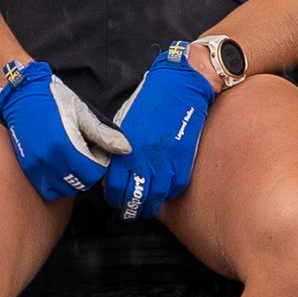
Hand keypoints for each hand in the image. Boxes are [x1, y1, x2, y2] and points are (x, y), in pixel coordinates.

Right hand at [0, 59, 129, 200]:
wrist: (23, 94)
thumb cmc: (54, 100)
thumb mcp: (83, 113)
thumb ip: (103, 135)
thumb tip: (125, 149)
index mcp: (65, 147)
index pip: (93, 172)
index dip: (100, 162)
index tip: (97, 149)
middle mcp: (49, 161)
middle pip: (80, 183)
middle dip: (88, 171)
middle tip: (86, 153)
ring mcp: (36, 166)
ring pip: (64, 189)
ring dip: (73, 179)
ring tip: (72, 159)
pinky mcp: (28, 168)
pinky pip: (47, 189)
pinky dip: (57, 183)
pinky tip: (60, 166)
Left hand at [105, 45, 215, 219]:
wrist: (178, 85)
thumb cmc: (149, 101)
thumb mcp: (125, 123)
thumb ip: (118, 146)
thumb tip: (113, 166)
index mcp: (125, 149)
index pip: (114, 186)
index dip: (115, 197)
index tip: (117, 199)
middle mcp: (143, 159)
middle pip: (135, 197)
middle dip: (131, 208)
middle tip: (131, 211)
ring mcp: (165, 161)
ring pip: (157, 196)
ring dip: (151, 206)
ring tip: (148, 208)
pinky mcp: (183, 158)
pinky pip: (176, 186)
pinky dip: (170, 194)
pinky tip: (165, 194)